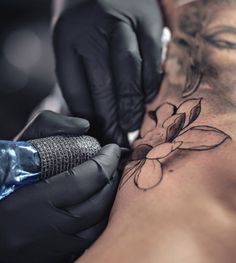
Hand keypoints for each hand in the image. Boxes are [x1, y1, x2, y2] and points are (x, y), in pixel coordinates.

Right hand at [0, 111, 120, 262]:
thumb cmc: (2, 178)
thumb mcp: (19, 146)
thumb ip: (49, 126)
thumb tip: (84, 126)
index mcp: (33, 200)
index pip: (86, 179)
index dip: (106, 160)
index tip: (112, 149)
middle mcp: (45, 229)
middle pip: (97, 203)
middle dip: (112, 178)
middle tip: (113, 162)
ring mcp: (52, 247)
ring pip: (98, 225)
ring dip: (110, 199)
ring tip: (109, 179)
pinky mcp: (54, 256)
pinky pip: (89, 239)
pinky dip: (100, 218)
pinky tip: (98, 202)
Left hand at [53, 0, 163, 145]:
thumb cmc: (82, 16)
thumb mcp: (68, 41)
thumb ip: (78, 75)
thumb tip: (90, 116)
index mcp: (67, 37)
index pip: (76, 88)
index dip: (88, 116)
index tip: (97, 134)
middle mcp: (93, 29)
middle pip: (103, 83)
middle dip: (112, 116)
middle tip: (118, 138)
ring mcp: (123, 22)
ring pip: (128, 72)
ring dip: (132, 104)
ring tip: (133, 126)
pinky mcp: (148, 20)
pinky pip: (152, 58)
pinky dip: (150, 82)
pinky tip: (148, 99)